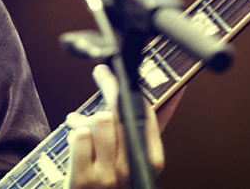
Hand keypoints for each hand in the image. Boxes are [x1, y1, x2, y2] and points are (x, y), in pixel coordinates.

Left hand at [64, 65, 164, 188]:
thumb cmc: (115, 179)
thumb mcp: (138, 154)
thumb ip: (150, 126)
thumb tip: (176, 93)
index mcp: (151, 160)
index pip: (145, 113)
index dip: (129, 89)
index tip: (117, 72)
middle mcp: (132, 168)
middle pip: (117, 113)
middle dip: (107, 90)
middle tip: (101, 75)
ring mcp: (108, 176)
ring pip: (99, 120)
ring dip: (86, 120)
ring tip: (80, 124)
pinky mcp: (84, 180)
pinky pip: (79, 137)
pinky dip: (74, 134)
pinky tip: (76, 143)